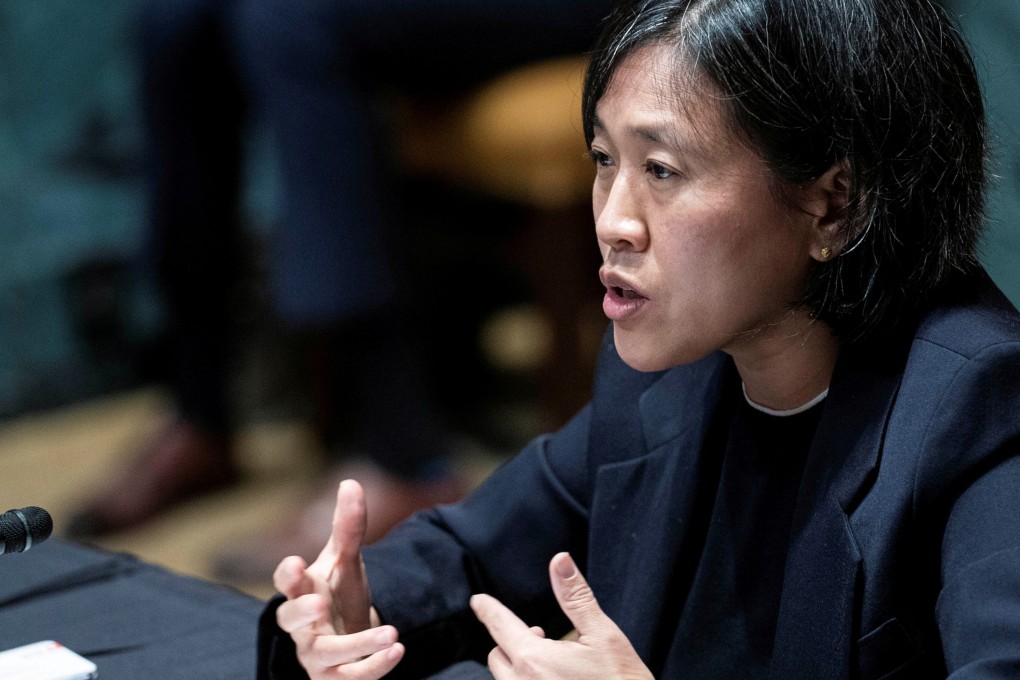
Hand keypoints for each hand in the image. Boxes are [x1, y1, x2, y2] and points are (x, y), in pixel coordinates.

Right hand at [273, 479, 403, 678]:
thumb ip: (348, 526)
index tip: (294, 564)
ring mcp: (316, 654)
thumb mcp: (346, 559)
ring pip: (328, 654)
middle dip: (302, 613)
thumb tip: (351, 482)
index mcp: (302, 591)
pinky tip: (398, 650)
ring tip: (391, 633)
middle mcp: (302, 625)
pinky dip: (376, 666)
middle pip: (291, 621)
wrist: (350, 632)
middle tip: (319, 604)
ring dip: (358, 645)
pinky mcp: (335, 677)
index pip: (286, 583)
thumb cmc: (338, 594)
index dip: (288, 576)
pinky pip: (353, 677)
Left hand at [470, 552, 652, 679]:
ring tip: (551, 661)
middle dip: (512, 641)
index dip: (488, 610)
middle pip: (498, 655)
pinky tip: (556, 679)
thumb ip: (576, 598)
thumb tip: (560, 560)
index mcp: (534, 661)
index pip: (500, 626)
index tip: (478, 601)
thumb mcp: (603, 636)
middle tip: (540, 635)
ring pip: (506, 679)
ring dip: (518, 665)